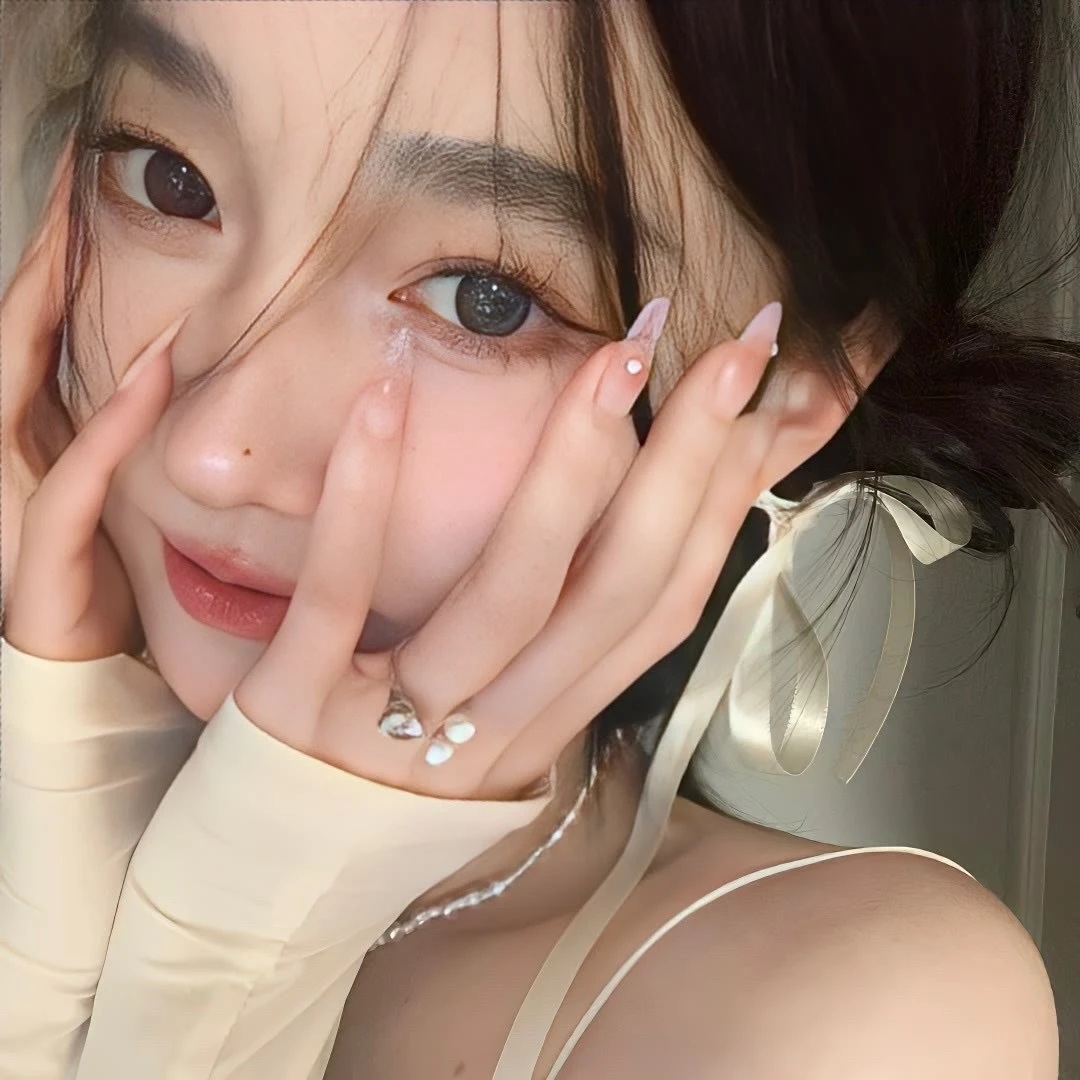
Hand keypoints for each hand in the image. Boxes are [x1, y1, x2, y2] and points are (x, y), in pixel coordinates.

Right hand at [1, 157, 184, 658]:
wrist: (75, 665)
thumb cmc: (92, 571)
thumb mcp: (100, 483)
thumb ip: (109, 425)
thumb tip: (156, 365)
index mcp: (25, 434)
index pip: (31, 332)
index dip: (49, 265)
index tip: (77, 194)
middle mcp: (6, 452)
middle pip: (15, 338)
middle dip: (37, 265)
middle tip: (68, 187)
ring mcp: (11, 497)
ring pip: (19, 387)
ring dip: (49, 316)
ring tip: (77, 244)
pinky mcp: (40, 550)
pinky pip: (75, 476)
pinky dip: (113, 423)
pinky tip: (152, 372)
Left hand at [235, 300, 785, 800]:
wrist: (273, 870)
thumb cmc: (389, 764)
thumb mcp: (491, 705)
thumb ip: (556, 621)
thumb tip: (633, 521)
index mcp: (549, 721)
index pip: (659, 611)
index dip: (722, 507)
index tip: (762, 400)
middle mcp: (492, 732)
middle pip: (612, 597)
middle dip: (683, 469)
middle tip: (731, 355)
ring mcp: (396, 729)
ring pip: (506, 599)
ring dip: (564, 474)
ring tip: (610, 364)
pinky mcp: (295, 708)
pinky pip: (340, 595)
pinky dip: (365, 496)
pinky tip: (383, 396)